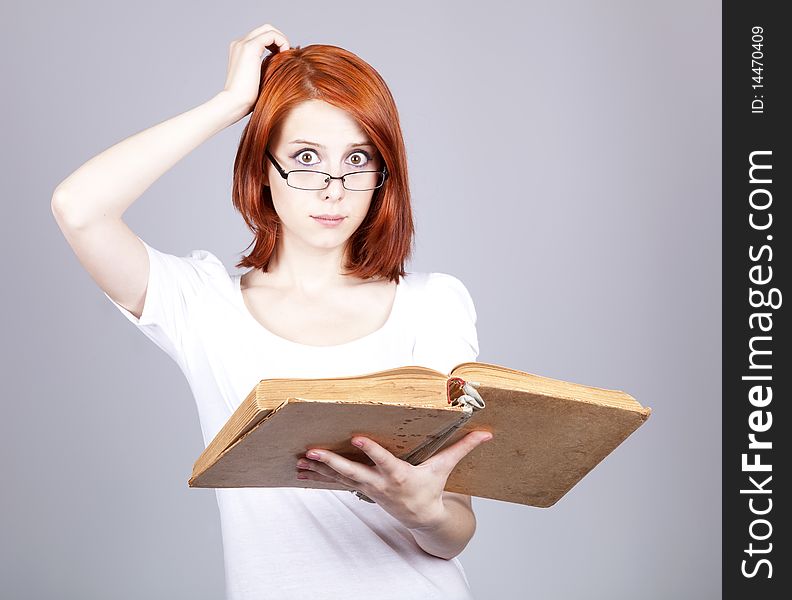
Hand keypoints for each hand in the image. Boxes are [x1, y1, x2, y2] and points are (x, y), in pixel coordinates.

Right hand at [221, 23, 289, 116]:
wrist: (234, 103)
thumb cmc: (246, 99)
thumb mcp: (258, 79)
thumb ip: (265, 68)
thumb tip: (283, 67)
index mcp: (239, 50)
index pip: (261, 37)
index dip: (275, 44)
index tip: (283, 58)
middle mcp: (239, 44)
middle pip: (265, 29)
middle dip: (279, 39)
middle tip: (286, 55)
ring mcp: (243, 44)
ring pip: (268, 29)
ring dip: (281, 40)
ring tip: (286, 55)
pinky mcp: (250, 47)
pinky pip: (271, 35)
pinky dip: (282, 42)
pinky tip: (284, 55)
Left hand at [295, 431, 493, 529]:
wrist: (421, 517)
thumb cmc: (431, 488)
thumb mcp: (446, 468)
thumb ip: (463, 447)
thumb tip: (487, 432)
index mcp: (401, 475)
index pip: (385, 461)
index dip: (371, 451)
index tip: (357, 438)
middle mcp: (380, 484)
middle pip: (353, 473)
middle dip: (331, 464)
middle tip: (312, 453)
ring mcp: (367, 488)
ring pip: (339, 478)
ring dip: (317, 470)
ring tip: (299, 460)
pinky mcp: (360, 489)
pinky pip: (335, 483)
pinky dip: (318, 477)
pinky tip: (300, 470)